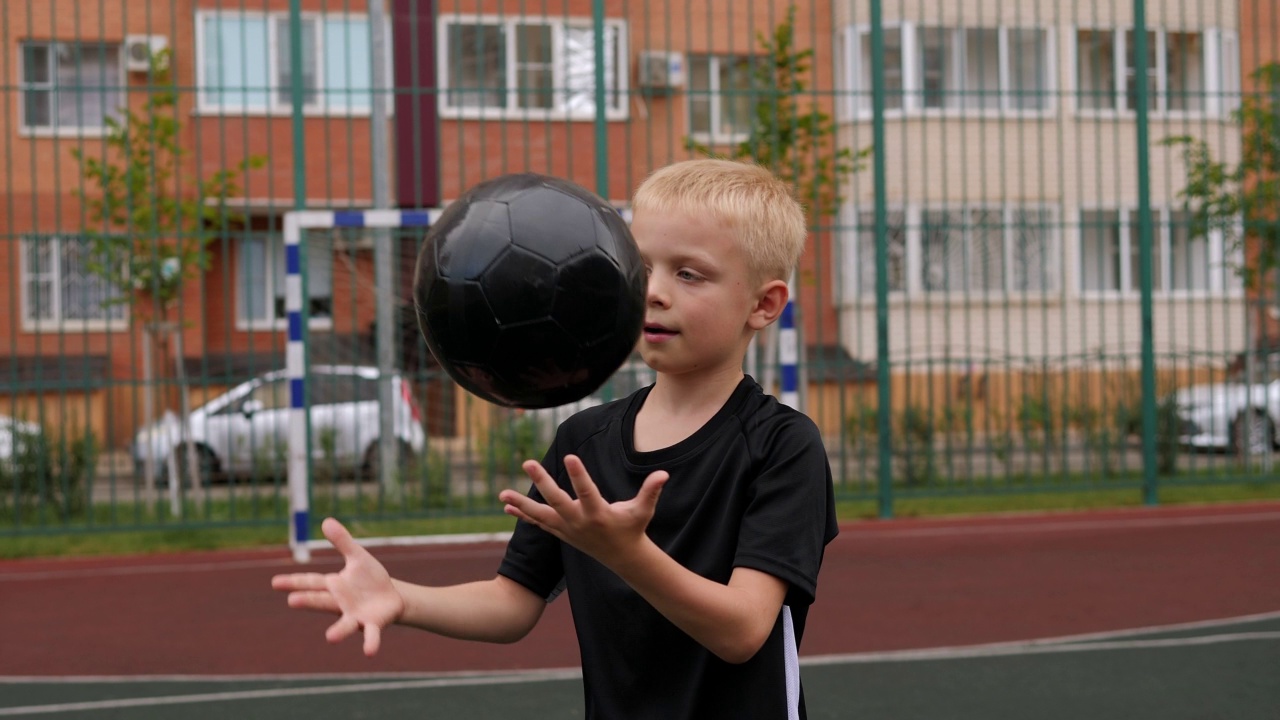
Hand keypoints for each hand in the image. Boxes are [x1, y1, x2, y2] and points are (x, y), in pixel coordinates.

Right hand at [270, 517, 404, 655]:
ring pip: (345, 623)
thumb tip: (326, 521)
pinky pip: (370, 635)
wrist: (392, 598)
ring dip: (338, 631)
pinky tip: (369, 651)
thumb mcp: (358, 556)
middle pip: (322, 601)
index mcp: (334, 586)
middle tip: (292, 600)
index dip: (294, 582)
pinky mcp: (372, 624)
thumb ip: (342, 541)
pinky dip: (370, 643)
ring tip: (331, 637)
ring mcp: (355, 616)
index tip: (275, 582)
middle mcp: (340, 603)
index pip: (311, 582)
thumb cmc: (370, 579)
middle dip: (308, 601)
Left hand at [499, 454, 667, 568]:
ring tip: (502, 494)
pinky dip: (524, 515)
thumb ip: (650, 491)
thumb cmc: (633, 528)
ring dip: (522, 504)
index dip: (580, 475)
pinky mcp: (562, 533)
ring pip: (541, 515)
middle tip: (528, 462)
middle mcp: (580, 522)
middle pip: (557, 500)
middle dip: (542, 482)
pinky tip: (508, 507)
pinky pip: (539, 524)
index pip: (587, 492)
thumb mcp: (643, 511)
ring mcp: (568, 530)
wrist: (623, 558)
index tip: (570, 456)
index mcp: (599, 514)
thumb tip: (663, 473)